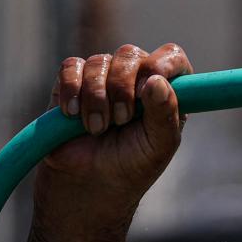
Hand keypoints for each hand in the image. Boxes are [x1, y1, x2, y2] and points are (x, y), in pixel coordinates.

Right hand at [36, 43, 192, 222]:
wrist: (88, 186)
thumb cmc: (130, 167)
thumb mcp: (158, 146)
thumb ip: (165, 113)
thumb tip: (157, 81)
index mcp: (164, 91)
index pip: (171, 56)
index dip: (162, 63)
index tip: (151, 83)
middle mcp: (134, 78)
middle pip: (130, 55)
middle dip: (123, 88)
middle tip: (121, 121)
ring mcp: (102, 77)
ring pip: (99, 62)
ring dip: (96, 98)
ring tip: (96, 129)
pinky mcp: (72, 83)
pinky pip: (70, 68)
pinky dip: (72, 90)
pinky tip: (72, 114)